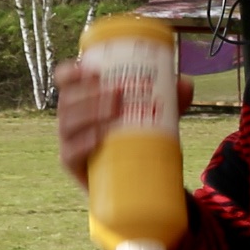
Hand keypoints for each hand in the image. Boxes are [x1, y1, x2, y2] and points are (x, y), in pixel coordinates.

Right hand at [53, 59, 195, 187]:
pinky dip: (84, 143)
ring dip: (89, 114)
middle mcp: (71, 119)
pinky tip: (98, 137)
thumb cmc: (137, 137)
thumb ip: (170, 99)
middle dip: (90, 94)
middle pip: (67, 101)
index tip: (93, 70)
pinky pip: (70, 154)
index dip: (70, 73)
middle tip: (118, 93)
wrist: (132, 180)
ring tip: (114, 112)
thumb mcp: (155, 116)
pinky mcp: (74, 166)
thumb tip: (186, 84)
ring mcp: (69, 143)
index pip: (64, 81)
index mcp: (82, 100)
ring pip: (68, 125)